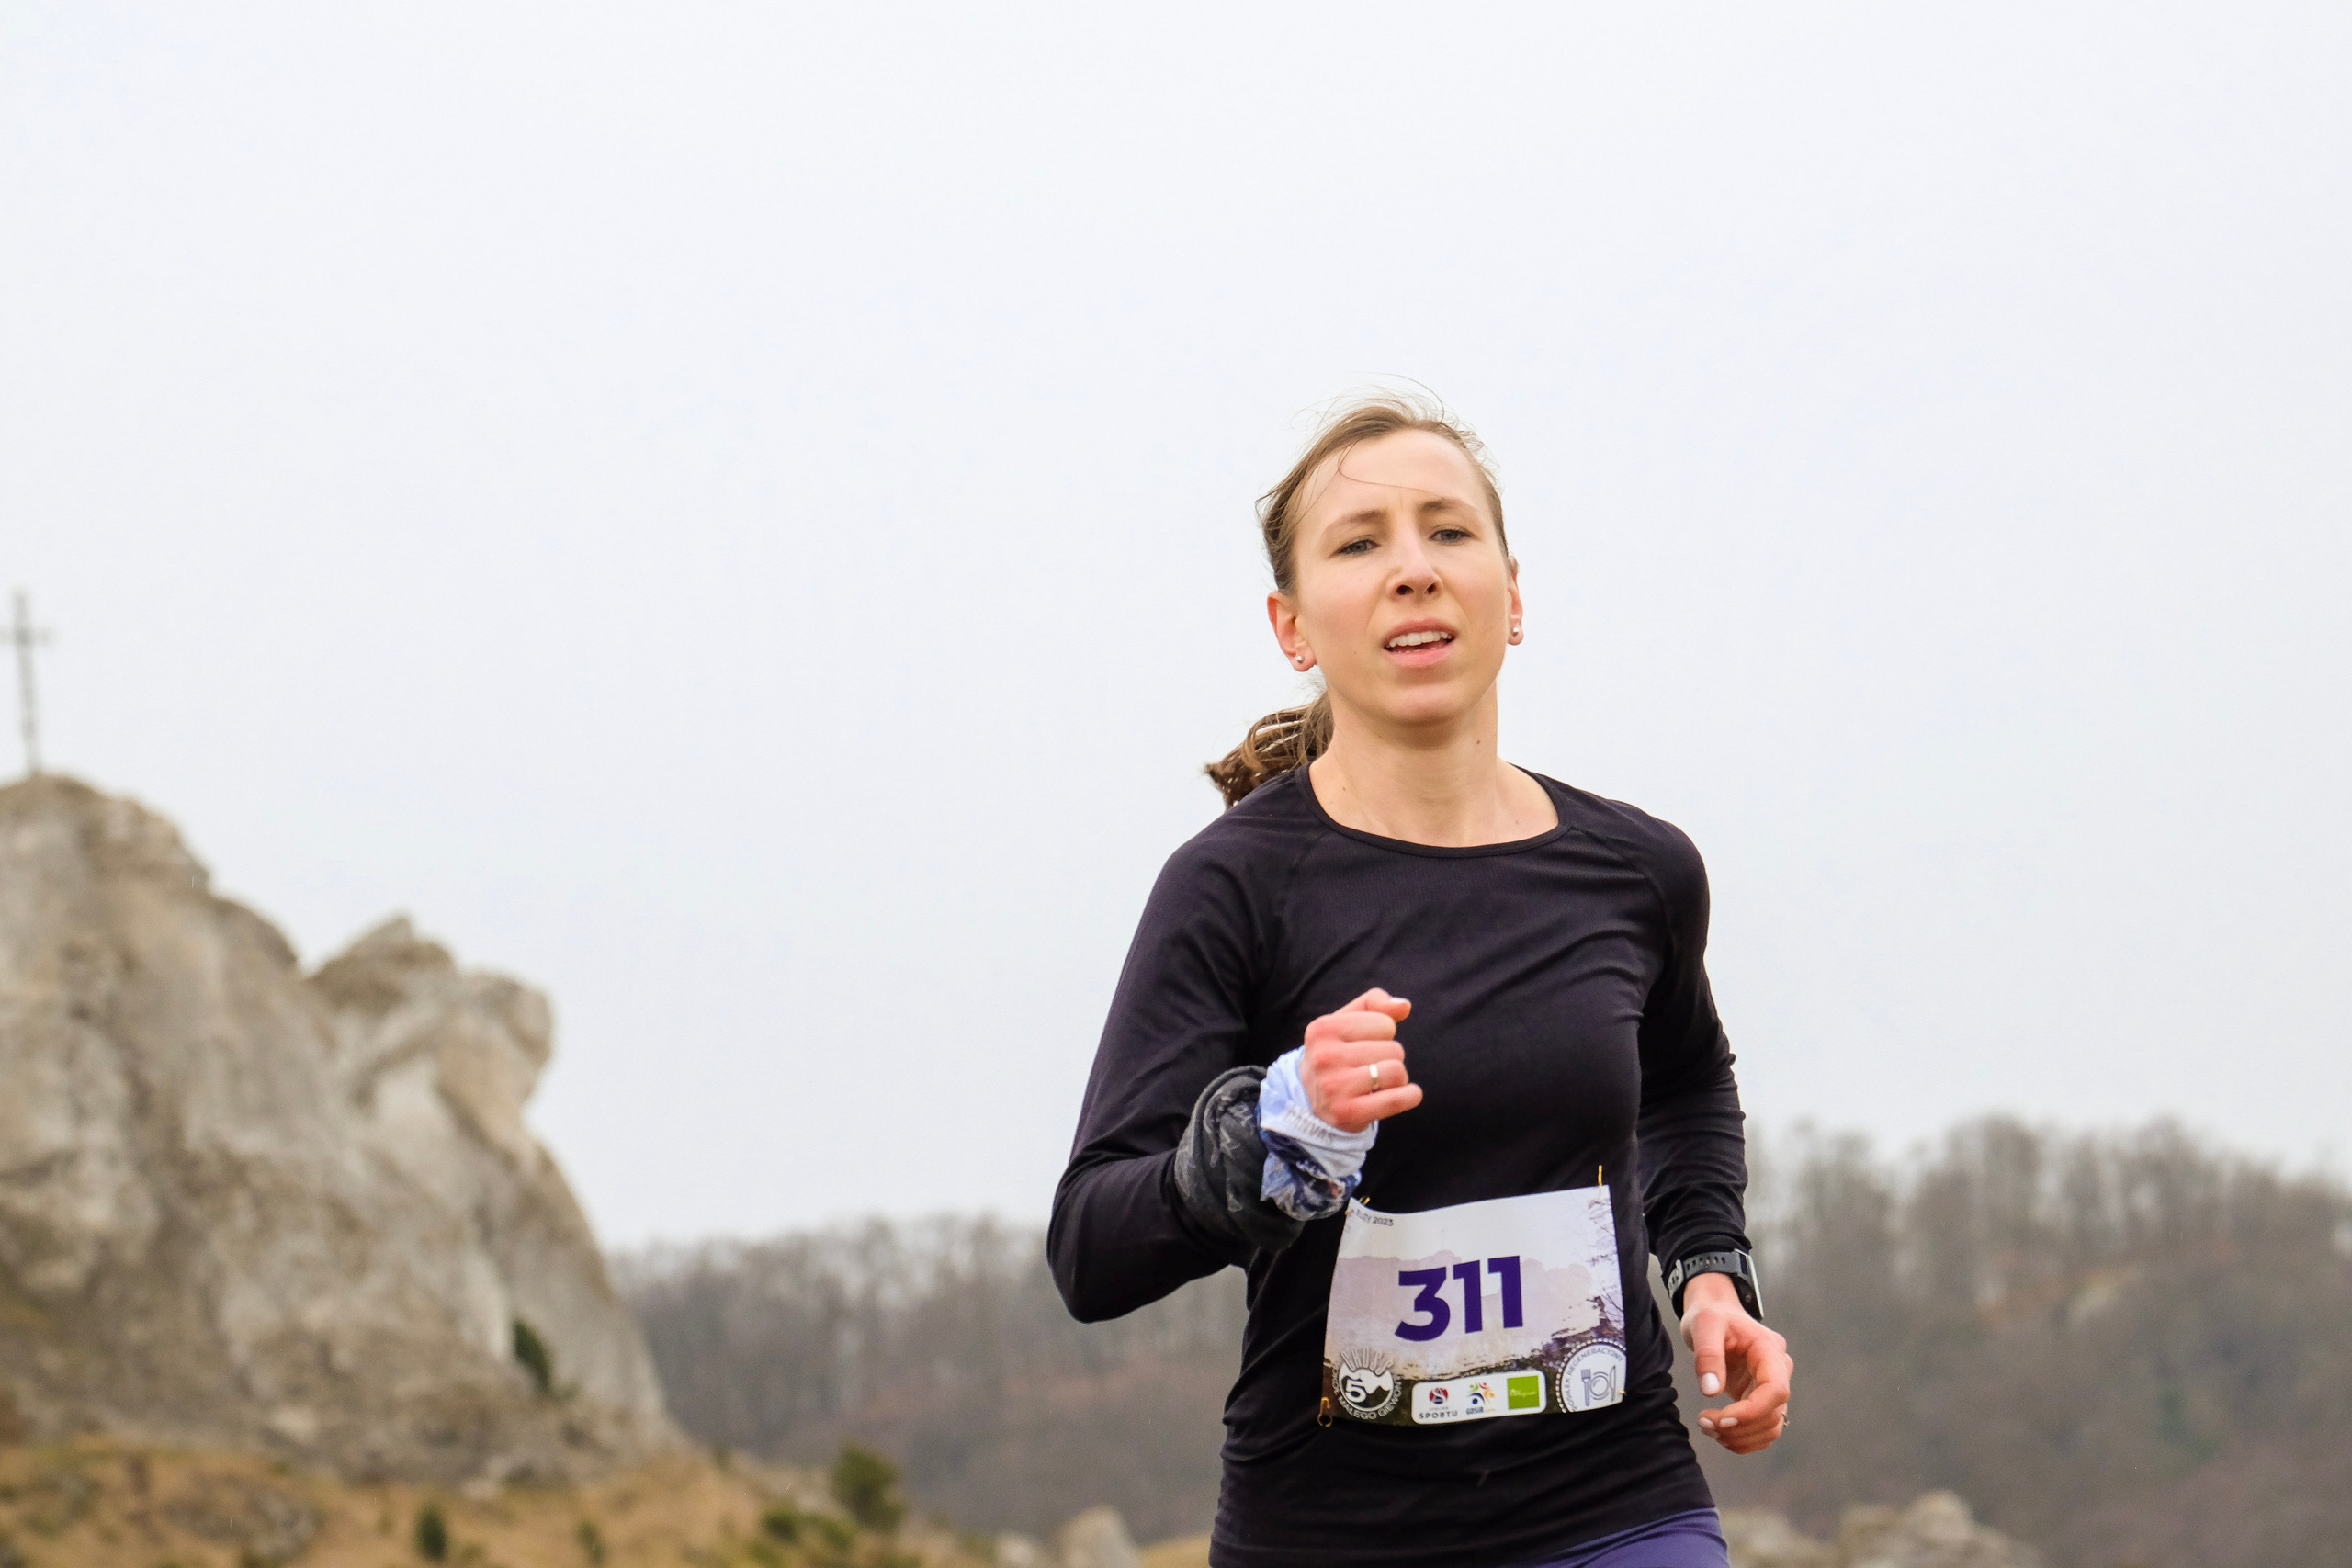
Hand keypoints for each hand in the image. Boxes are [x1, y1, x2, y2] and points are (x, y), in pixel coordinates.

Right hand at [1299, 988, 1424, 1132]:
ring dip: (1397, 1078)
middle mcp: (1324, 1056)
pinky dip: (1410, 1096)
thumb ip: (1374, 1002)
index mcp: (1323, 1028)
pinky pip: (1397, 1099)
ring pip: (1397, 1072)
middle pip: (1394, 1049)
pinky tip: (1404, 1094)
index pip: (1385, 1023)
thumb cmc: (1337, 1052)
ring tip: (1379, 1082)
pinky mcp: (1348, 1113)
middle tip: (1371, 1067)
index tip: (1364, 1045)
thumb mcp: (1346, 1020)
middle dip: (1390, 1058)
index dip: (1382, 1034)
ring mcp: (1335, 1087)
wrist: (1311, 1100)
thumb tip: (1404, 1006)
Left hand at [1681, 1273, 1791, 1454]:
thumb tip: (1710, 1391)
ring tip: (1707, 1428)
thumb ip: (1708, 1355)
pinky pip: (1762, 1428)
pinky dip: (1743, 1439)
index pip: (1776, 1390)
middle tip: (1704, 1423)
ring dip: (1740, 1437)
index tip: (1722, 1419)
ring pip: (1770, 1427)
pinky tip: (1719, 1432)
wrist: (1716, 1313)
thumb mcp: (1704, 1325)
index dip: (1752, 1411)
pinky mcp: (1760, 1398)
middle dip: (1739, 1427)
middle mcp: (1778, 1371)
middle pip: (1773, 1413)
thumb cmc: (1711, 1315)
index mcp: (1770, 1351)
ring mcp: (1771, 1387)